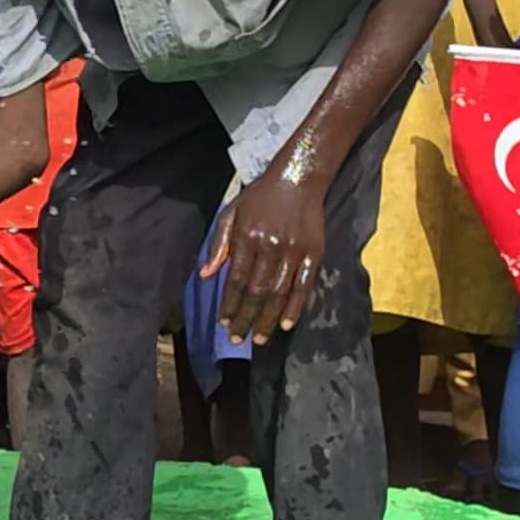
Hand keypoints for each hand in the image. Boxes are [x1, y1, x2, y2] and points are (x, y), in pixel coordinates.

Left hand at [206, 172, 330, 337]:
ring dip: (267, 320)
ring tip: (259, 339)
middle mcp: (271, 247)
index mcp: (247, 237)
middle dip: (246, 319)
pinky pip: (304, 287)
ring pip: (279, 293)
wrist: (298, 178)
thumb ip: (218, 244)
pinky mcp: (314, 253)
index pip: (235, 280)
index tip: (224, 324)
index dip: (229, 305)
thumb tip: (205, 275)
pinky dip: (295, 308)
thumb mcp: (231, 212)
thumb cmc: (260, 197)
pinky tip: (286, 324)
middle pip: (256, 292)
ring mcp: (295, 251)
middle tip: (238, 340)